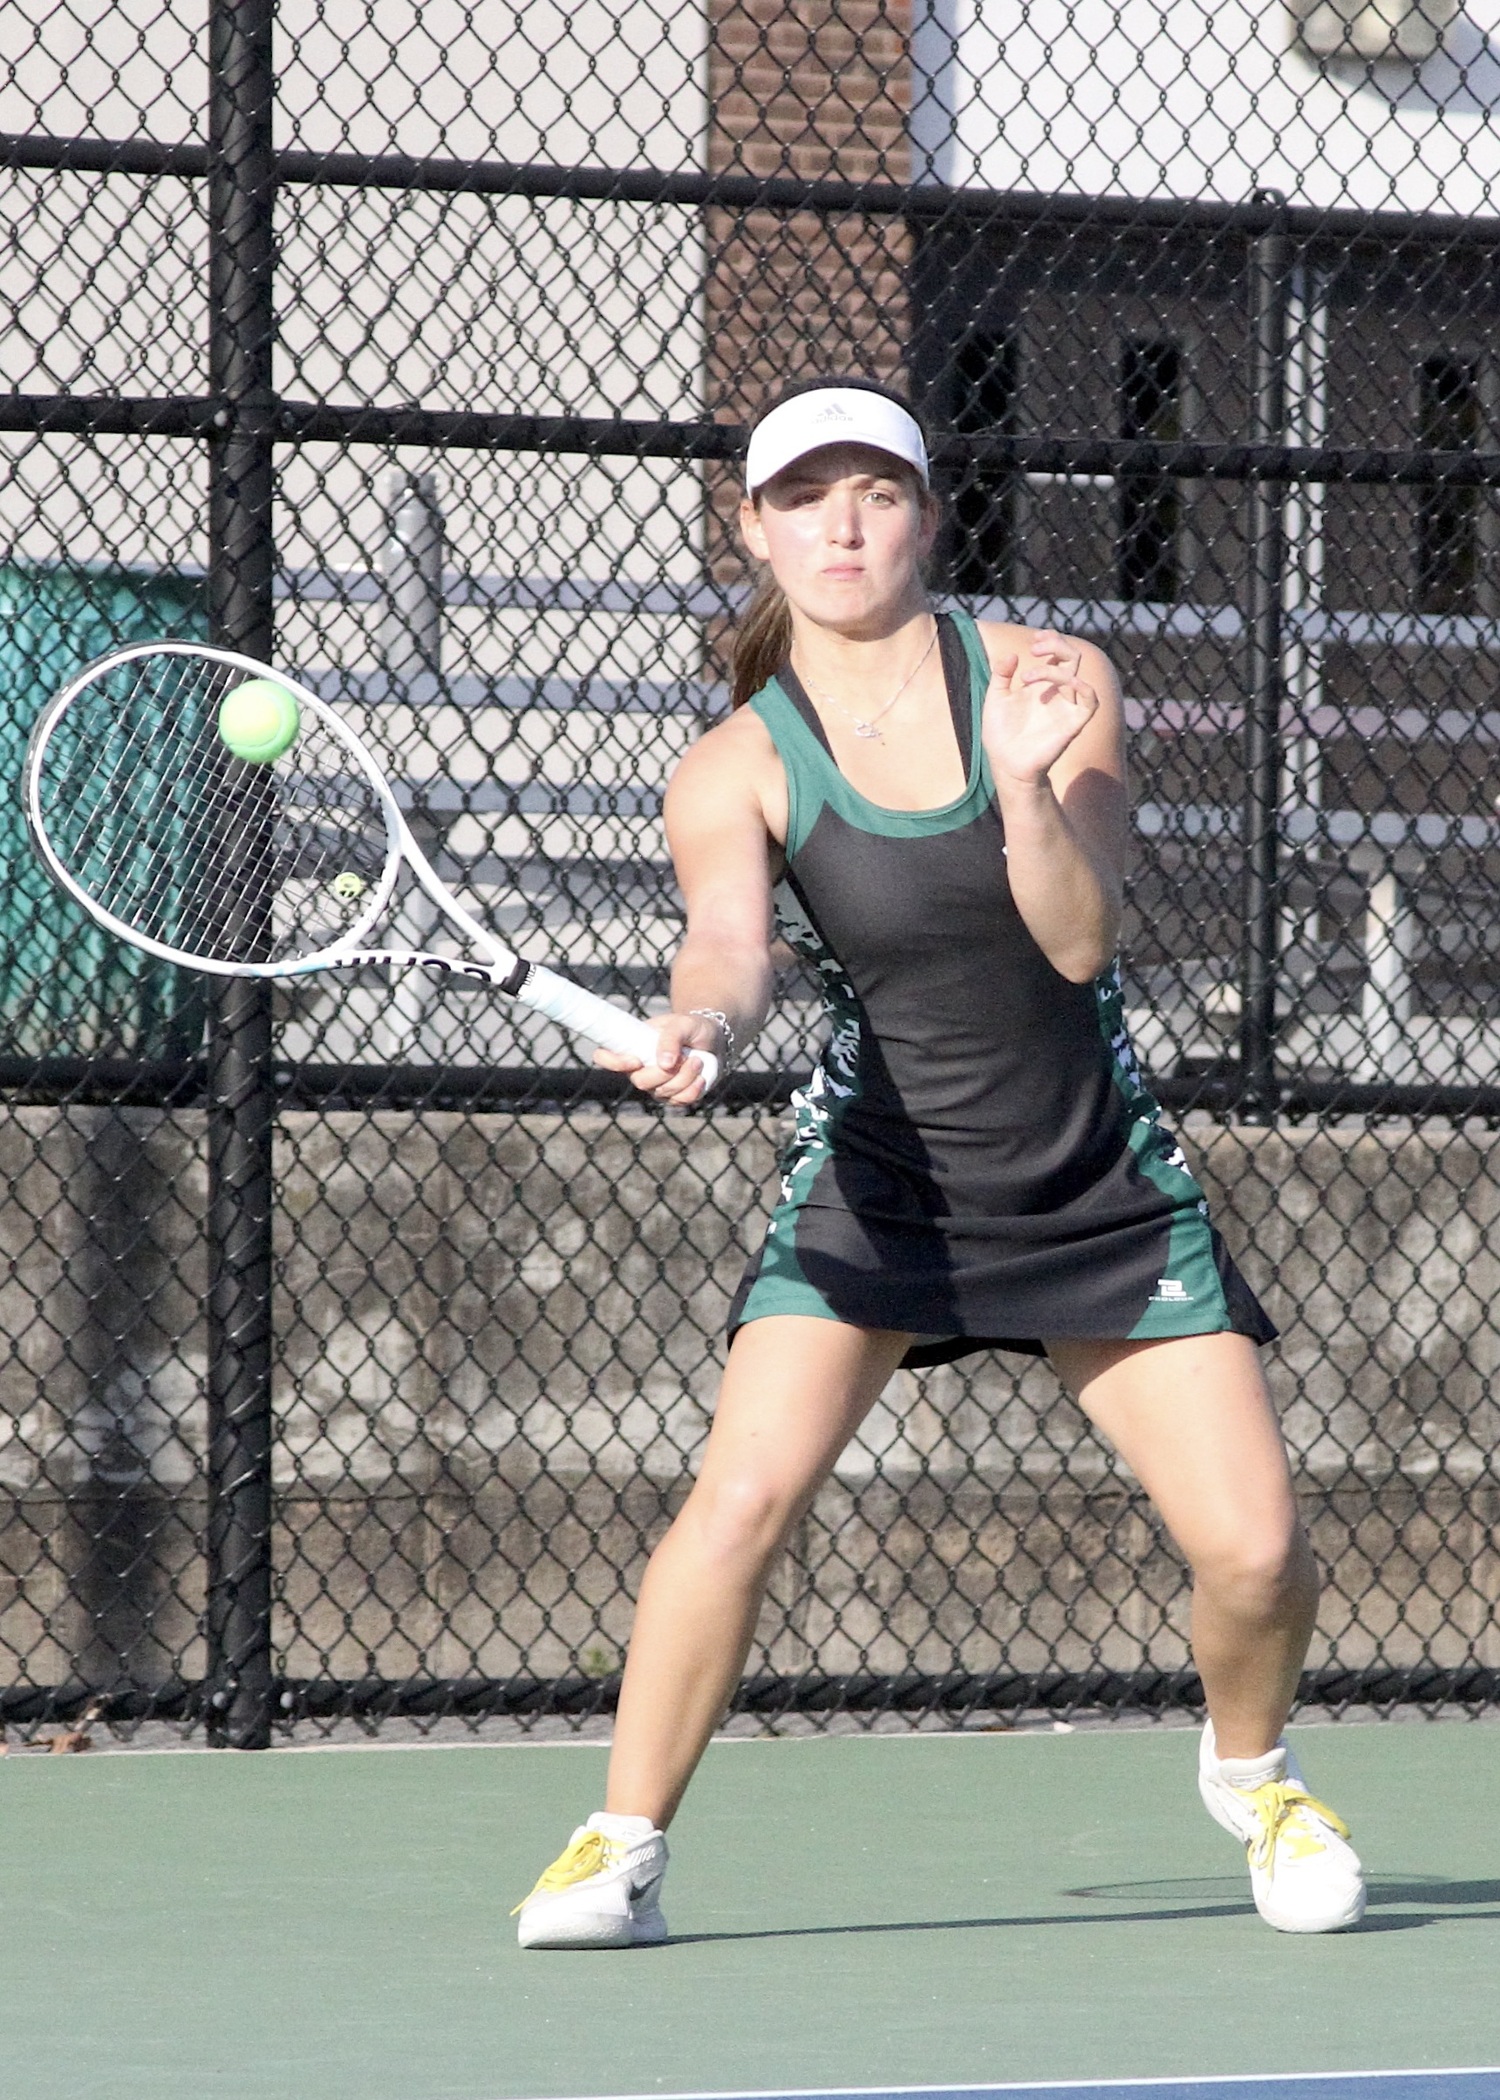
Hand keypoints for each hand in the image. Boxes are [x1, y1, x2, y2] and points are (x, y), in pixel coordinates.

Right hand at [593, 1011, 722, 1107]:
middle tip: (686, 1056)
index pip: (605, 1056)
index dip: (613, 1062)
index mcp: (632, 1046)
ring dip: (686, 1077)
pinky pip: (679, 1102)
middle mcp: (639, 1069)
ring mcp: (655, 1086)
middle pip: (640, 1082)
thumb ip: (671, 1038)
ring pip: (663, 1093)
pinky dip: (694, 1089)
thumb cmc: (692, 1028)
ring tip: (698, 1060)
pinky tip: (701, 1077)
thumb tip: (665, 1064)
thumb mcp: (683, 1023)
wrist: (715, 1041)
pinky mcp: (673, 1097)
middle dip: (666, 1072)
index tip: (636, 1060)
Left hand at [982, 632, 1099, 788]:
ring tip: (1026, 677)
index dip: (1052, 640)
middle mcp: (1056, 693)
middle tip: (1035, 648)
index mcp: (1041, 685)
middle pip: (1071, 658)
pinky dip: (1084, 688)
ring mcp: (1066, 707)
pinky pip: (1091, 701)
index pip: (1057, 654)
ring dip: (1053, 668)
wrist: (1006, 765)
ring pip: (1076, 674)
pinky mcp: (1073, 724)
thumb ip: (1001, 675)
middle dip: (1057, 645)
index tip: (1036, 639)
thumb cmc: (1001, 735)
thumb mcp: (995, 699)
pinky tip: (1066, 682)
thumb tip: (1012, 654)